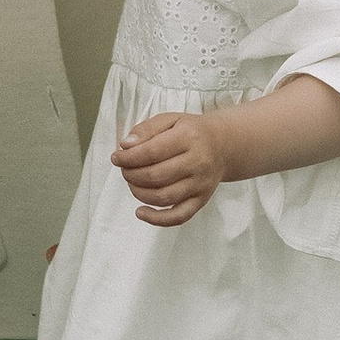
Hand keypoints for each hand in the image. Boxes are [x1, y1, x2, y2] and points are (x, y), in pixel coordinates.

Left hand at [112, 109, 229, 227]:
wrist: (223, 145)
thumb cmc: (192, 132)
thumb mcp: (170, 120)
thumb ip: (146, 129)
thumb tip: (125, 146)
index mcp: (189, 137)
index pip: (152, 151)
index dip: (128, 157)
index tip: (116, 157)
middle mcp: (198, 162)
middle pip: (155, 176)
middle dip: (131, 174)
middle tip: (124, 169)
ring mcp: (200, 184)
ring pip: (163, 197)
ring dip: (139, 193)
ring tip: (131, 183)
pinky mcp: (201, 200)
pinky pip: (178, 216)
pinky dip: (157, 219)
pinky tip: (141, 212)